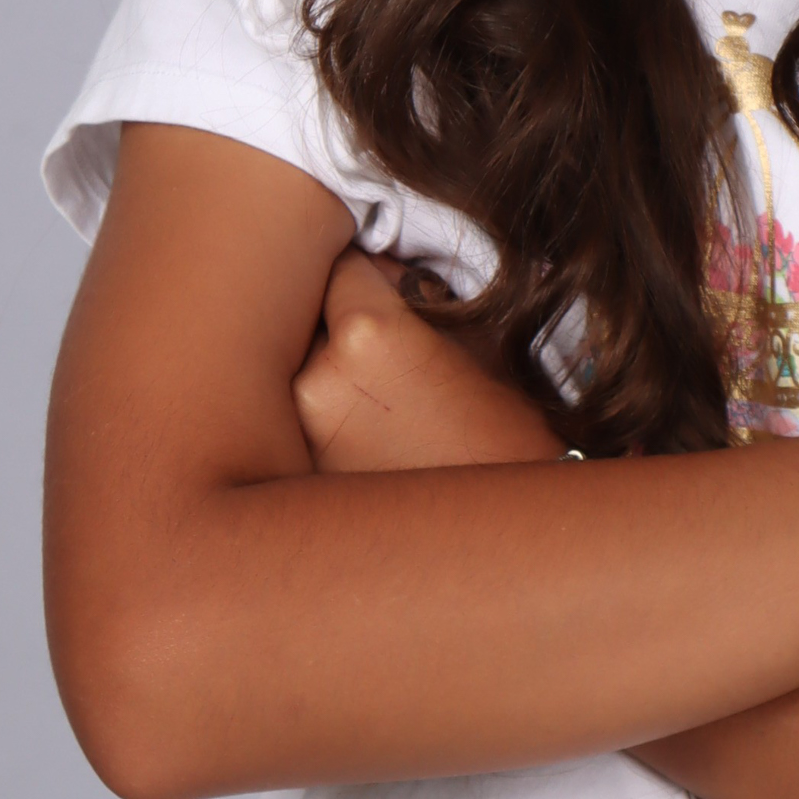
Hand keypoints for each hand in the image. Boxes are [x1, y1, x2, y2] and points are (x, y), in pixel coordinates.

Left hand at [293, 248, 569, 472]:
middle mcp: (316, 379)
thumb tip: (387, 274)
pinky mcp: (295, 471)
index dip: (373, 273)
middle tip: (384, 339)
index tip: (392, 289)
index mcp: (366, 334)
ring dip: (327, 362)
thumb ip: (421, 296)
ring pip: (299, 363)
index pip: (343, 265)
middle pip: (309, 312)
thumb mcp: (478, 341)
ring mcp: (297, 430)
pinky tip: (370, 427)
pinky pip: (298, 413)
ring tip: (380, 390)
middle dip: (340, 315)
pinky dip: (324, 408)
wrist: (501, 534)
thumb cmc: (504, 434)